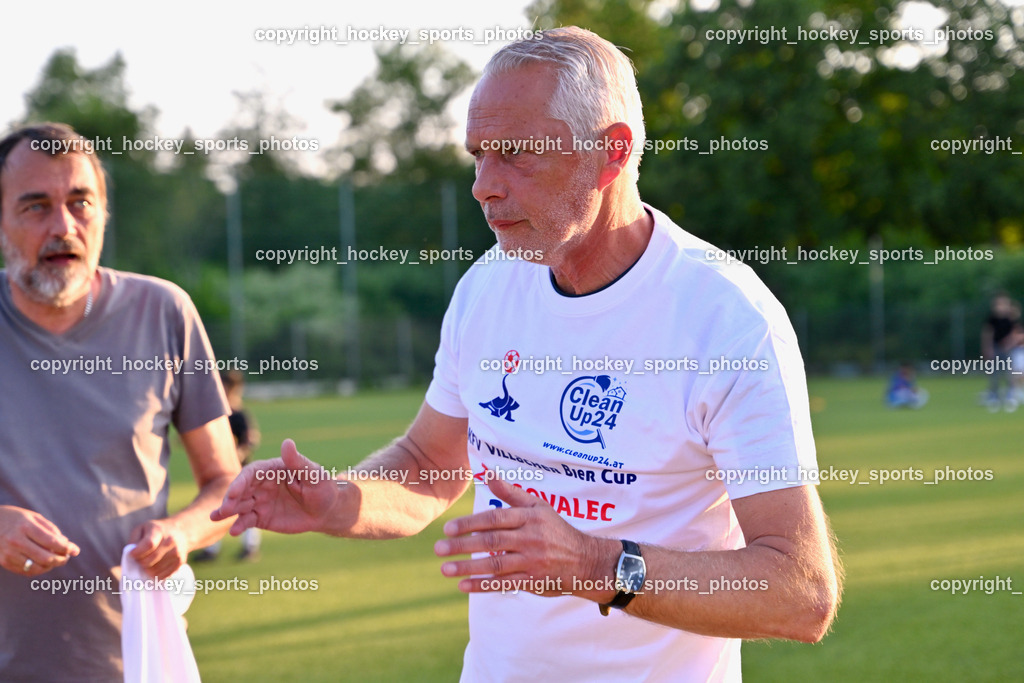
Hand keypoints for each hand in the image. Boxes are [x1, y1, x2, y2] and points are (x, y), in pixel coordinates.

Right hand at [0, 505, 78, 575]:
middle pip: (45, 558)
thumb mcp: (33, 517)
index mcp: (25, 526)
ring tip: (56, 560)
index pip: (51, 542)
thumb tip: (66, 545)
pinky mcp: (4, 562)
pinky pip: (26, 571)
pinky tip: (44, 564)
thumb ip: (51, 530)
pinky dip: (39, 570)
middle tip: (67, 557)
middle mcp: (16, 541)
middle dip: (61, 559)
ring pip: (36, 568)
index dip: (66, 548)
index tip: (75, 550)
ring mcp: (8, 553)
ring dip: (51, 566)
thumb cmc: (15, 518)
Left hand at [129, 519, 189, 579]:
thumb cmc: (156, 531)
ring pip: (155, 570)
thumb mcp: (142, 529)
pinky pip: (162, 576)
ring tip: (147, 563)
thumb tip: (131, 555)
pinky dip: (155, 575)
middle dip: (140, 563)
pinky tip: (154, 568)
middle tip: (139, 559)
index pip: (148, 544)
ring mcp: (177, 552)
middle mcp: (170, 541)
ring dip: (147, 570)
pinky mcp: (180, 562)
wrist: (180, 531)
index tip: (132, 554)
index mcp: (159, 530)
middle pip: (150, 560)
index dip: (137, 553)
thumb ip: (134, 540)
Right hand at [210, 439, 339, 535]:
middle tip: (224, 509)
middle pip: (241, 489)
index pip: (251, 473)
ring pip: (240, 505)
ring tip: (215, 517)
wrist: (326, 511)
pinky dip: (239, 525)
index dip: (241, 482)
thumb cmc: (323, 488)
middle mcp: (262, 485)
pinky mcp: (261, 517)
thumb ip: (298, 462)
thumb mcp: (314, 474)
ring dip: (227, 510)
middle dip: (230, 498)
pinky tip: (234, 532)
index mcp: (272, 470)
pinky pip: (247, 520)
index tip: (234, 493)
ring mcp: (260, 501)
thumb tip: (287, 442)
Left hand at [433, 476, 617, 601]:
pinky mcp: (533, 581)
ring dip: (468, 567)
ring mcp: (532, 562)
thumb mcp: (538, 506)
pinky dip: (483, 585)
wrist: (586, 561)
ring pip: (496, 564)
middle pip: (492, 541)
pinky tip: (464, 585)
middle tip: (438, 548)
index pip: (495, 519)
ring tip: (444, 569)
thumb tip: (487, 472)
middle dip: (462, 545)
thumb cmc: (556, 530)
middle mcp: (530, 539)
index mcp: (529, 518)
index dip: (470, 523)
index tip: (448, 528)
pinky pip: (505, 584)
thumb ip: (511, 492)